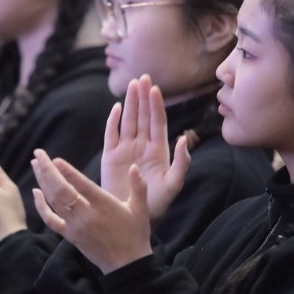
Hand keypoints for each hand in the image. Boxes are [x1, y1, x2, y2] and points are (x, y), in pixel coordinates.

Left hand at [32, 149, 152, 274]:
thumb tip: (134, 166)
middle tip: (38, 153)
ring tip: (35, 164)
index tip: (55, 159)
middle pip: (61, 190)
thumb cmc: (135, 234)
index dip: (68, 172)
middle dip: (47, 170)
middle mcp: (86, 215)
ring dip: (42, 181)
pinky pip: (50, 220)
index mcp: (104, 206)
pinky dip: (40, 206)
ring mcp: (75, 226)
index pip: (82, 186)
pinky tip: (35, 192)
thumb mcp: (141, 209)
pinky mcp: (69, 235)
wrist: (126, 265)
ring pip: (53, 201)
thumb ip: (138, 186)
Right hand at [102, 75, 189, 219]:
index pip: (157, 122)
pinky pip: (111, 135)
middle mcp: (142, 146)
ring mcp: (125, 150)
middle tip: (143, 77)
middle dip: (143, 97)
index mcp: (158, 150)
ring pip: (128, 121)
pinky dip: (113, 121)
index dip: (156, 105)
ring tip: (132, 85)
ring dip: (129, 103)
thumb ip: (181, 163)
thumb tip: (183, 138)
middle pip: (142, 116)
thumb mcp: (173, 185)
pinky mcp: (110, 157)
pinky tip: (115, 108)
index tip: (155, 89)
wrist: (133, 216)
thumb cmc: (157, 204)